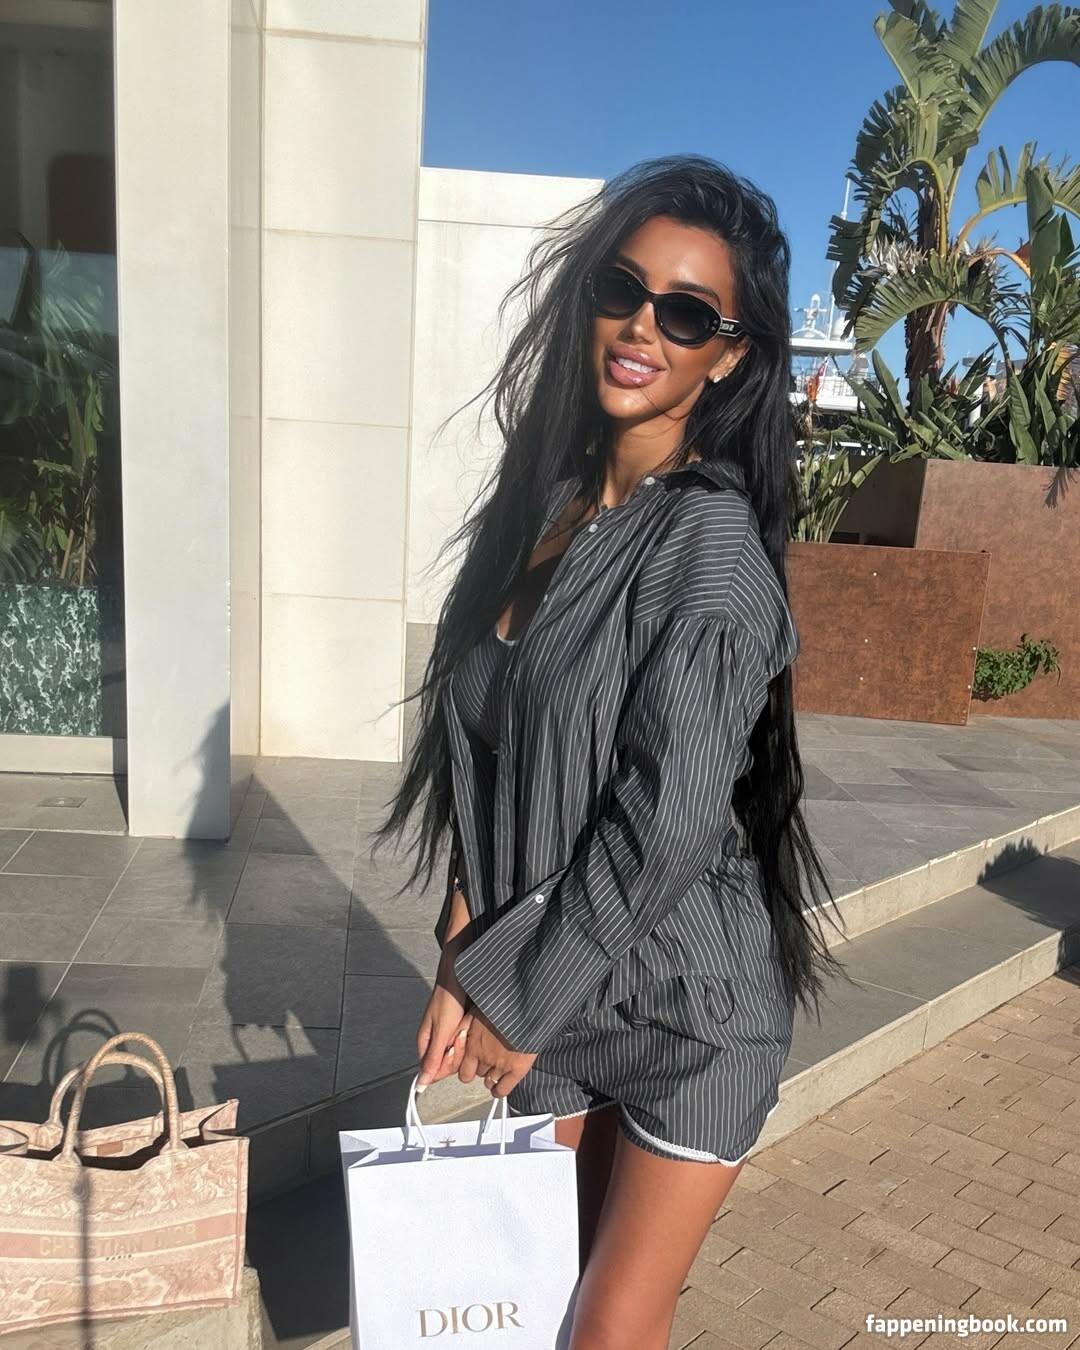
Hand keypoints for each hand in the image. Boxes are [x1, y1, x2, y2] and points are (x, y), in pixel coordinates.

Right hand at [415, 942, 472, 1089]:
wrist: (462, 975)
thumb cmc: (448, 998)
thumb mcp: (441, 1031)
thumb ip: (432, 1059)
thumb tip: (421, 1085)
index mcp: (425, 1043)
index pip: (435, 1070)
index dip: (447, 1063)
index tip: (452, 1049)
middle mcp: (436, 1041)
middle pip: (449, 1063)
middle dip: (458, 1052)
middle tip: (459, 1034)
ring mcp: (449, 1035)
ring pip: (460, 1054)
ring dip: (465, 1043)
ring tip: (464, 1025)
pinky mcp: (461, 1029)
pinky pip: (468, 1042)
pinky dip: (471, 1036)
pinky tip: (471, 1023)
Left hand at [456, 1005, 536, 1098]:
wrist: (526, 1006)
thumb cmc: (503, 1003)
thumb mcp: (477, 1011)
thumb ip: (467, 1025)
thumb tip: (459, 1033)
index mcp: (473, 1043)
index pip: (463, 1070)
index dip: (468, 1067)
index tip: (472, 1064)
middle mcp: (484, 1057)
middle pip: (477, 1073)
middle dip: (481, 1068)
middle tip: (488, 1061)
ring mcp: (500, 1065)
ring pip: (489, 1081)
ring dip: (491, 1077)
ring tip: (497, 1069)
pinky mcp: (516, 1069)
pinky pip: (503, 1089)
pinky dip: (500, 1090)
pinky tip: (500, 1087)